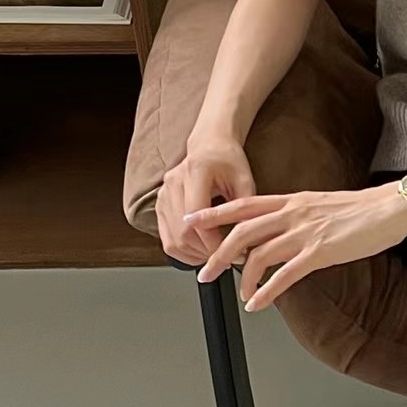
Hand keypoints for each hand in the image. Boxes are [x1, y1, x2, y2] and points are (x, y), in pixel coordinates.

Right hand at [156, 134, 257, 264]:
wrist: (209, 146)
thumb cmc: (229, 161)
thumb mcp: (245, 181)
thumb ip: (245, 210)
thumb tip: (246, 243)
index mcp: (196, 172)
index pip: (199, 219)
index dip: (215, 243)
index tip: (234, 255)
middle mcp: (174, 183)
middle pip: (183, 233)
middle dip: (206, 253)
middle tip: (227, 260)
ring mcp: (163, 194)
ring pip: (173, 240)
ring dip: (195, 255)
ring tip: (216, 258)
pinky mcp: (160, 205)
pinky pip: (166, 238)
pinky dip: (183, 251)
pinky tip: (201, 253)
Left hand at [186, 183, 406, 311]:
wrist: (390, 207)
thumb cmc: (360, 209)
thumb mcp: (319, 204)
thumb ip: (295, 214)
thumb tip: (276, 230)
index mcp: (291, 200)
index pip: (243, 203)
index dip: (214, 213)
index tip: (191, 221)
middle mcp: (293, 213)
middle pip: (242, 231)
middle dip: (217, 254)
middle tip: (203, 272)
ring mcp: (306, 232)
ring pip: (260, 255)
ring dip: (242, 278)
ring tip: (237, 294)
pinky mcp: (321, 252)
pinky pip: (285, 275)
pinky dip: (266, 291)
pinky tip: (257, 303)